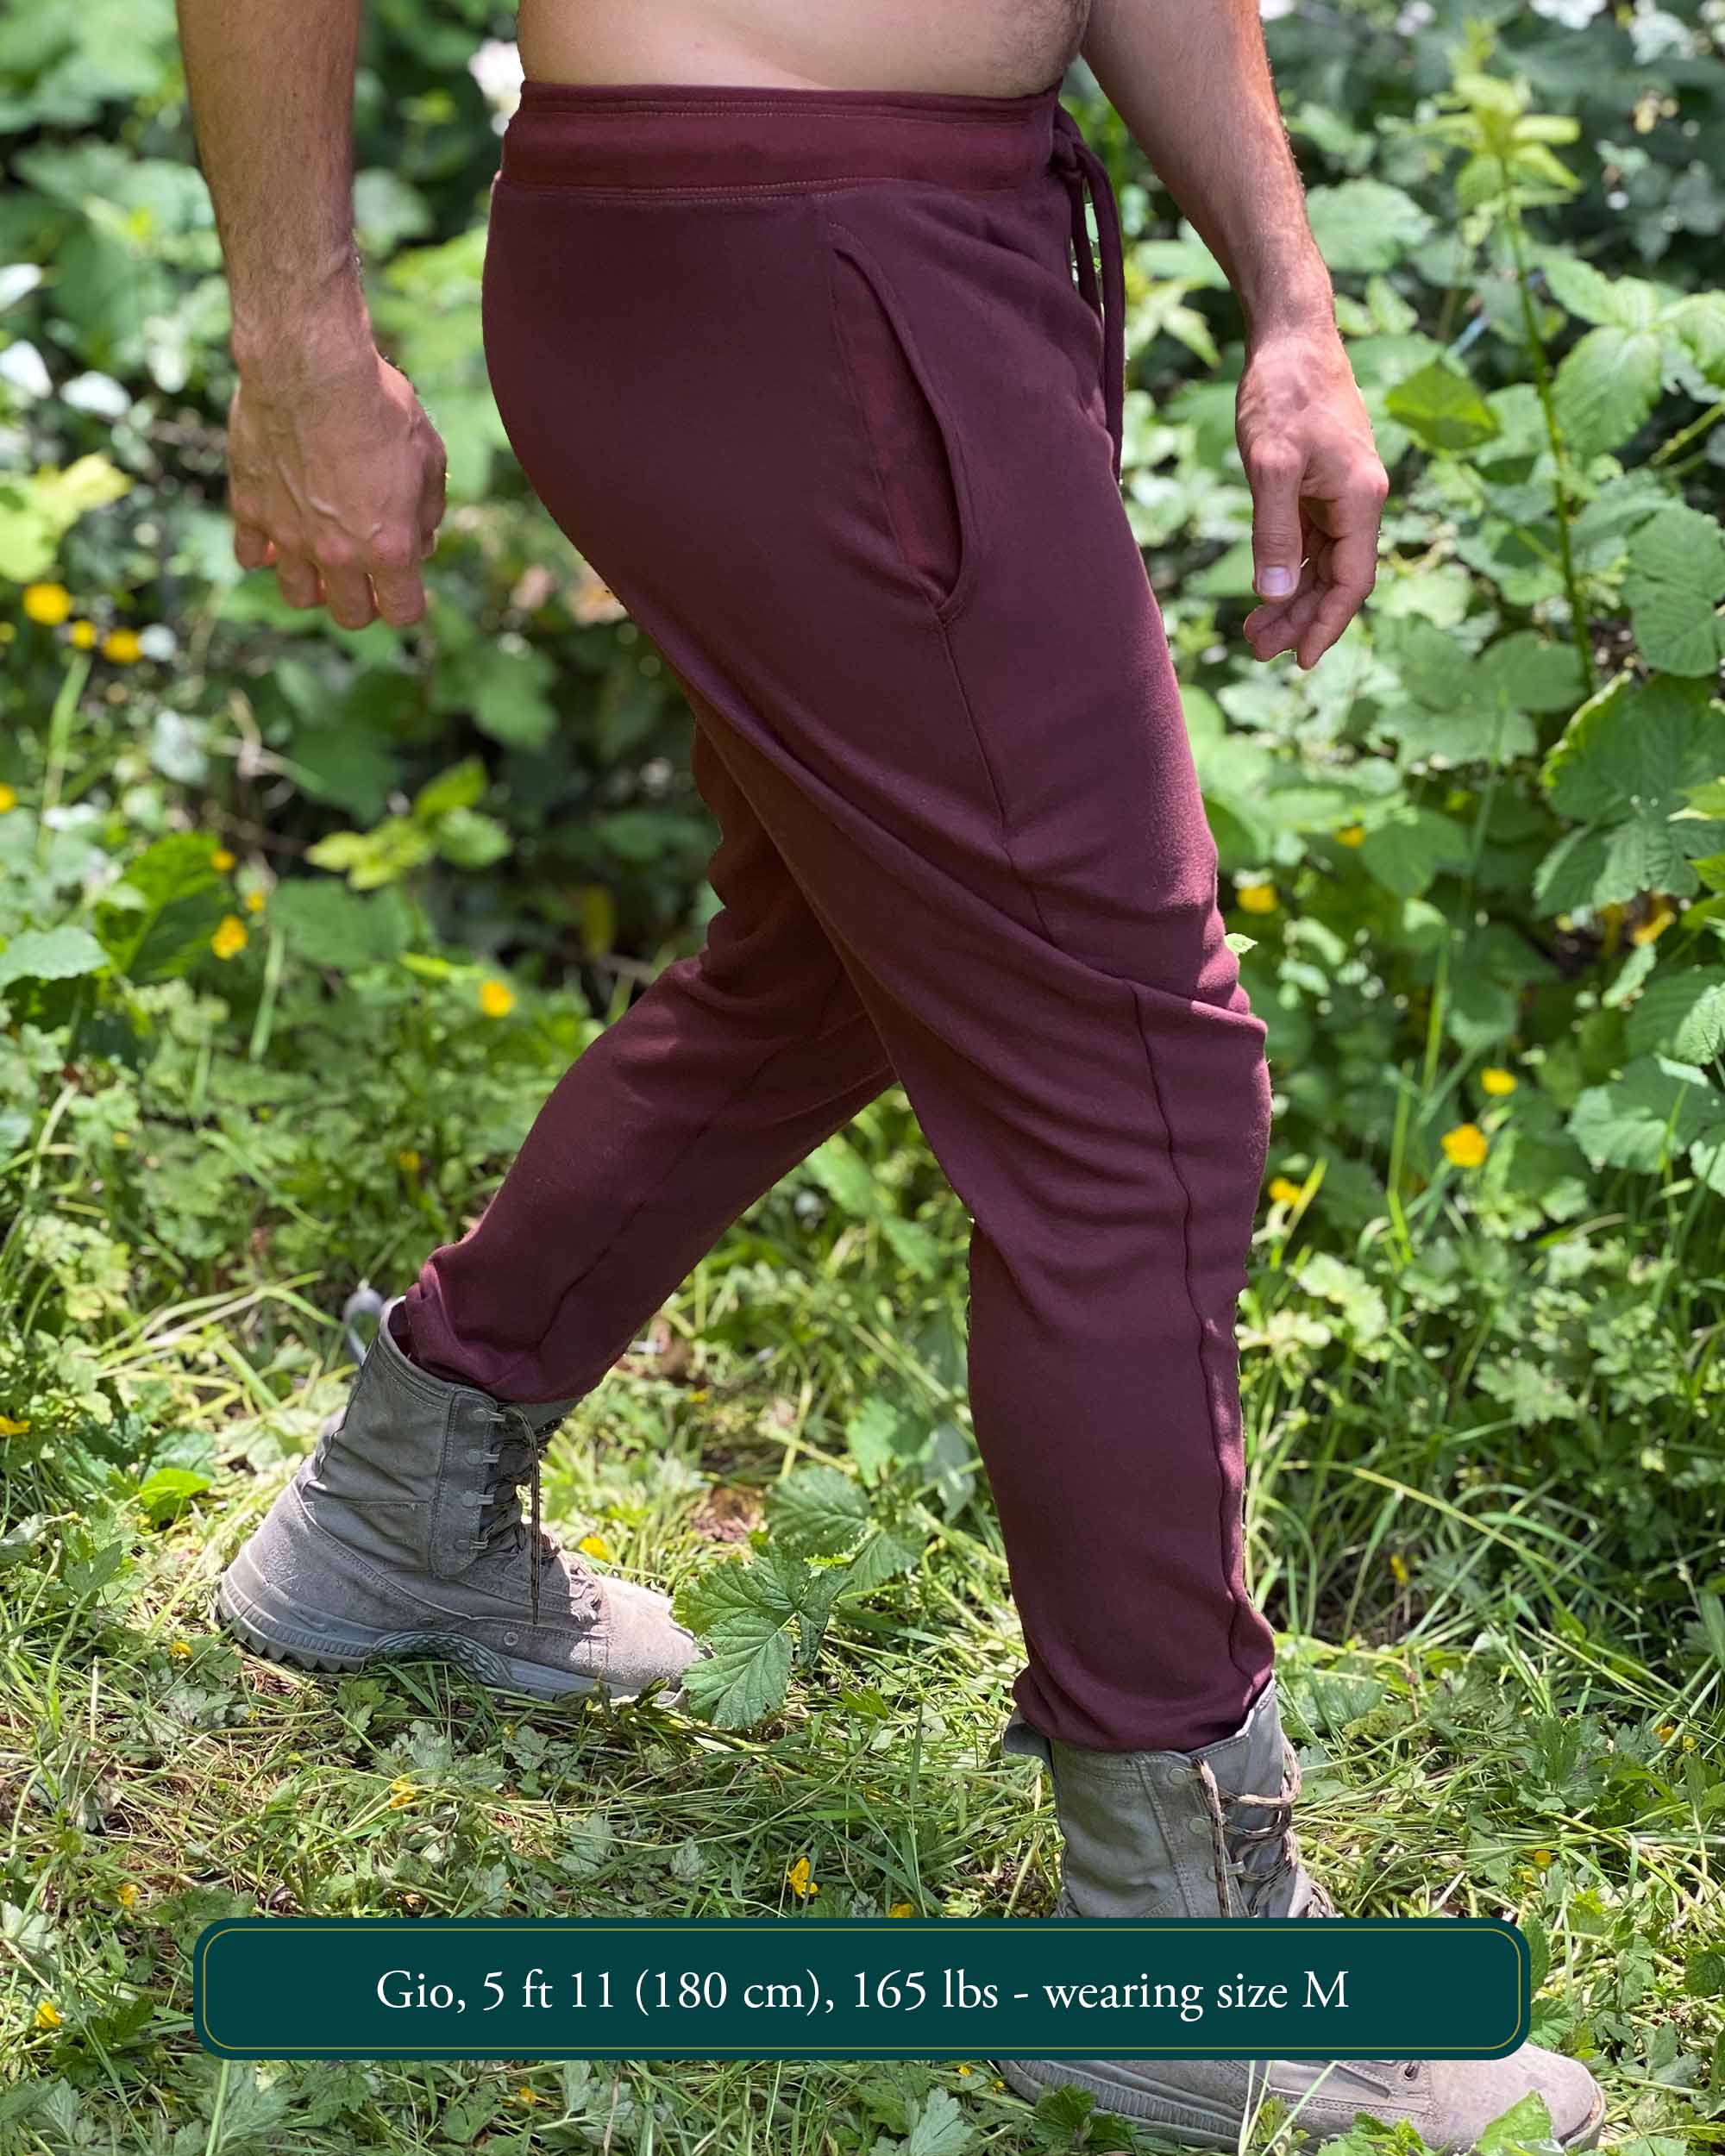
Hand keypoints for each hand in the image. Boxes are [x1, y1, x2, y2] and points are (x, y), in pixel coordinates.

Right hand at [227, 341, 446, 629]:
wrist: (310, 365)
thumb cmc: (378, 405)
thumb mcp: (428, 457)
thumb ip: (427, 512)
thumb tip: (420, 544)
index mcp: (389, 547)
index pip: (403, 612)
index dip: (408, 603)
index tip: (405, 585)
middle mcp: (337, 552)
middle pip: (350, 615)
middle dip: (363, 602)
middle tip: (365, 575)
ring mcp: (289, 535)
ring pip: (297, 596)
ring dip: (314, 585)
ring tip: (322, 559)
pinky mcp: (249, 509)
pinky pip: (250, 555)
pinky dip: (264, 551)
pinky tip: (280, 528)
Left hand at [1235, 324, 1387, 669]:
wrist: (1290, 337)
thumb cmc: (1284, 392)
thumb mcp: (1270, 464)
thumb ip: (1274, 531)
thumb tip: (1274, 593)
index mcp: (1361, 497)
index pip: (1352, 581)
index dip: (1327, 625)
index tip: (1301, 661)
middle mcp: (1360, 499)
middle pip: (1337, 580)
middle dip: (1301, 620)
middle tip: (1258, 652)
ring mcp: (1341, 493)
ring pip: (1322, 565)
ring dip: (1291, 601)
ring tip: (1253, 636)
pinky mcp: (1319, 484)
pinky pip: (1310, 543)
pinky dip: (1287, 570)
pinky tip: (1264, 593)